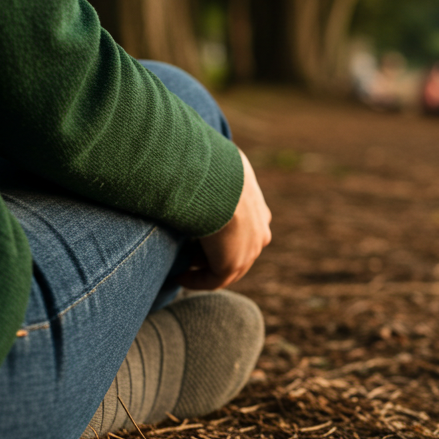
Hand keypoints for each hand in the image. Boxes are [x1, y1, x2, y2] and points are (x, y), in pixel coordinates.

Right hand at [179, 150, 271, 288]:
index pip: (244, 231)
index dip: (223, 237)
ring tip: (180, 267)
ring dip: (202, 269)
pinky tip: (178, 277)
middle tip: (187, 255)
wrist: (219, 181)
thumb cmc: (213, 167)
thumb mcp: (220, 164)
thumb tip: (193, 157)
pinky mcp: (232, 264)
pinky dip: (196, 281)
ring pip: (226, 268)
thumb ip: (213, 171)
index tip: (201, 237)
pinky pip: (213, 280)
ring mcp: (249, 251)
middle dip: (213, 255)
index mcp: (259, 212)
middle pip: (237, 252)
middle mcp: (260, 233)